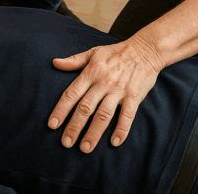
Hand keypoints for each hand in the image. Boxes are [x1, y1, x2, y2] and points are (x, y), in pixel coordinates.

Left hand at [48, 37, 163, 152]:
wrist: (145, 50)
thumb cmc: (116, 53)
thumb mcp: (93, 53)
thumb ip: (74, 61)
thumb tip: (55, 63)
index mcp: (91, 72)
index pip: (72, 93)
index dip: (61, 110)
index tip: (52, 125)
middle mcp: (103, 82)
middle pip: (86, 107)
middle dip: (74, 126)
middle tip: (66, 143)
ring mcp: (119, 90)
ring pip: (104, 114)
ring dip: (94, 132)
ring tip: (85, 148)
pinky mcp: (134, 96)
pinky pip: (127, 115)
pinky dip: (121, 129)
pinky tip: (115, 142)